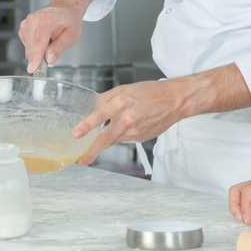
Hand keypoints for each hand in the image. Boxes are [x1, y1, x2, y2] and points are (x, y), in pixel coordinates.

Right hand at [18, 5, 82, 72]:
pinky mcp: (23, 28)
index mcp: (47, 19)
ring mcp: (26, 23)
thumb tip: (49, 59)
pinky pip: (27, 45)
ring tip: (50, 41)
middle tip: (52, 54)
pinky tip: (44, 40)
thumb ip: (58, 48)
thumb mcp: (70, 37)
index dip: (35, 57)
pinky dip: (35, 47)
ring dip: (38, 51)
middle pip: (32, 47)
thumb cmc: (68, 21)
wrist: (64, 9)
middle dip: (40, 57)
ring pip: (28, 48)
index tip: (32, 68)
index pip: (39, 42)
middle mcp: (33, 19)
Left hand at [73, 80, 188, 165]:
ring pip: (113, 141)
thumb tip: (93, 107)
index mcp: (122, 103)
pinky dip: (120, 136)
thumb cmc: (151, 93)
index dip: (86, 126)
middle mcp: (127, 119)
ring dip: (104, 145)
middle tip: (81, 161)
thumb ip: (107, 99)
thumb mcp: (125, 89)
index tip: (76, 134)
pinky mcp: (140, 138)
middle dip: (91, 152)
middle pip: (105, 139)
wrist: (174, 101)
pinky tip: (127, 128)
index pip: (99, 116)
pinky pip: (124, 139)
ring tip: (94, 148)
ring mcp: (135, 131)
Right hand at [228, 172, 250, 224]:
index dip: (245, 206)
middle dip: (236, 206)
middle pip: (238, 190)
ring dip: (240, 210)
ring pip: (241, 197)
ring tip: (246, 222)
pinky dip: (247, 213)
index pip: (248, 190)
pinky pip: (249, 205)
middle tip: (243, 221)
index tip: (249, 221)